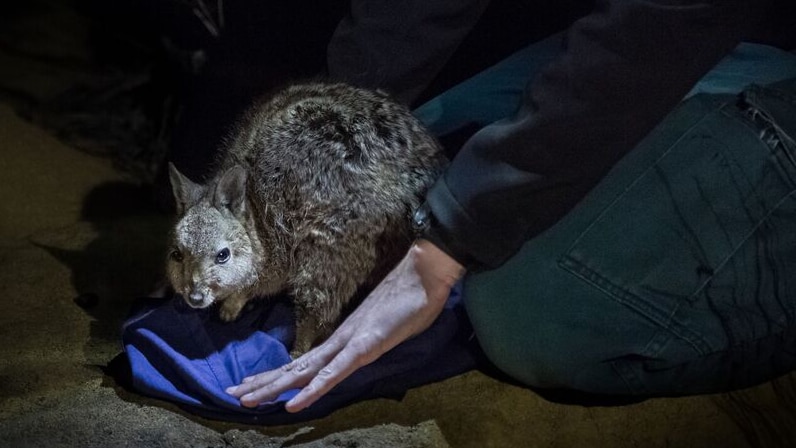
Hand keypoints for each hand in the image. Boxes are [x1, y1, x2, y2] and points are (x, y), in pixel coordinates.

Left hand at [225, 239, 465, 411]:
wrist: (424, 272)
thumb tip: (369, 344)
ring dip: (275, 388)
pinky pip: (334, 374)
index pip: (305, 360)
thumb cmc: (412, 297)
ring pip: (305, 372)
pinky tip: (294, 405)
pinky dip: (312, 391)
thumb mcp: (390, 326)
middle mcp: (339, 340)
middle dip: (264, 382)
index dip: (280, 373)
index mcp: (345, 337)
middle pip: (296, 366)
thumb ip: (375, 338)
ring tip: (246, 399)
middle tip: (233, 392)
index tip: (255, 382)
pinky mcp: (364, 347)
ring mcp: (349, 343)